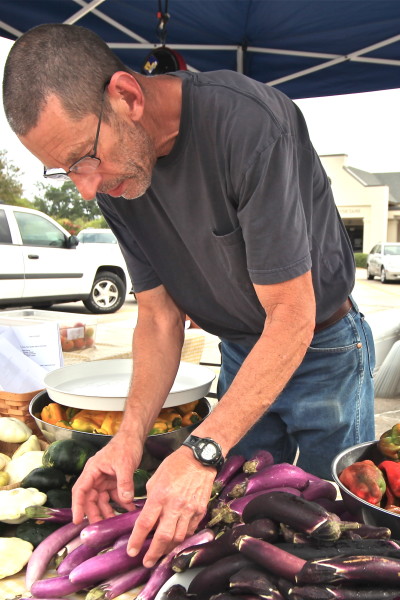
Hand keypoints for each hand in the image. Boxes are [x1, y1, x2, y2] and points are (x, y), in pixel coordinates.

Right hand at [71, 430, 139, 523]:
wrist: (134, 437)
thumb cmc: (126, 445)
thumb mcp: (125, 464)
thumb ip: (124, 483)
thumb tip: (125, 501)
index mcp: (92, 470)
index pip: (80, 490)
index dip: (77, 506)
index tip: (77, 520)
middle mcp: (95, 476)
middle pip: (90, 499)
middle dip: (95, 514)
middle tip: (101, 528)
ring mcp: (104, 480)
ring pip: (101, 500)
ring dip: (108, 511)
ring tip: (116, 522)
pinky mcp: (113, 481)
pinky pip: (113, 496)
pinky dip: (120, 504)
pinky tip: (129, 510)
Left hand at [126, 447, 214, 566]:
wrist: (200, 458)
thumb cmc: (174, 465)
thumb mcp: (155, 479)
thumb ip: (151, 499)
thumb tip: (147, 515)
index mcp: (159, 496)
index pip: (145, 523)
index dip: (137, 540)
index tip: (131, 552)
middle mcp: (174, 505)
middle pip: (163, 537)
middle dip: (153, 553)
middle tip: (147, 562)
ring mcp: (189, 509)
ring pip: (178, 537)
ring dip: (168, 549)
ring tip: (160, 554)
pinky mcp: (200, 510)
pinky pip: (190, 530)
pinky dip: (182, 538)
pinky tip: (176, 540)